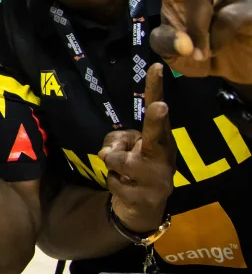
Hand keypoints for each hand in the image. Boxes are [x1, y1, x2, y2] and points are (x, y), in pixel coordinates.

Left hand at [99, 64, 175, 232]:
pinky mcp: (146, 198)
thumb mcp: (124, 148)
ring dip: (113, 163)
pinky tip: (125, 187)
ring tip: (121, 171)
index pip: (157, 110)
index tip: (156, 66)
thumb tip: (108, 154)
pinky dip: (112, 182)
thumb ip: (116, 141)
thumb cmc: (134, 168)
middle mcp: (164, 156)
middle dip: (158, 120)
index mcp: (160, 140)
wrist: (143, 207)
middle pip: (157, 136)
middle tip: (161, 106)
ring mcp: (158, 179)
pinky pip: (114, 182)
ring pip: (121, 161)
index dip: (155, 88)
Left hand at [105, 0, 251, 81]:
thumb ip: (166, 43)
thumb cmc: (203, 54)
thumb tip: (186, 41)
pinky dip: (213, 42)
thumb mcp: (173, 52)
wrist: (242, 71)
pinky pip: (221, 21)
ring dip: (194, 31)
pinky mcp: (246, 8)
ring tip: (203, 48)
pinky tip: (219, 48)